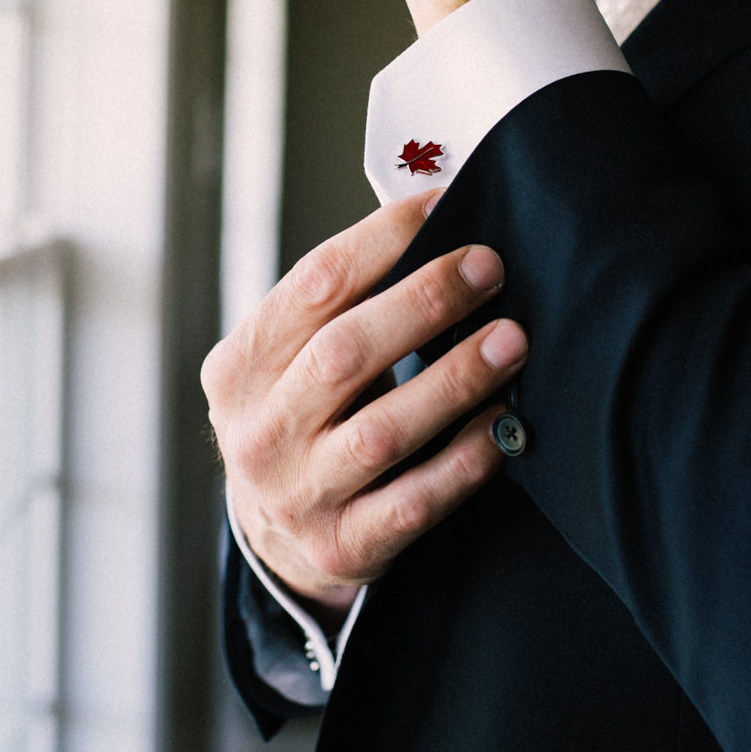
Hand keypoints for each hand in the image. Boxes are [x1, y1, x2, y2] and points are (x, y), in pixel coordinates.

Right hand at [204, 193, 528, 618]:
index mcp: (239, 367)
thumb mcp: (289, 364)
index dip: (382, 240)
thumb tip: (433, 222)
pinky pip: (414, 501)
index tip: (442, 206)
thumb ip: (341, 307)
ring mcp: (299, 494)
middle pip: (344, 353)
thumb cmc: (303, 421)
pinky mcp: (344, 545)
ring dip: (454, 380)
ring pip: (381, 432)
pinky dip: (463, 462)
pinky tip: (502, 427)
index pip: (313, 285)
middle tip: (489, 268)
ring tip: (511, 341)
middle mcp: (260, 432)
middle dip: (424, 302)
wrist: (277, 538)